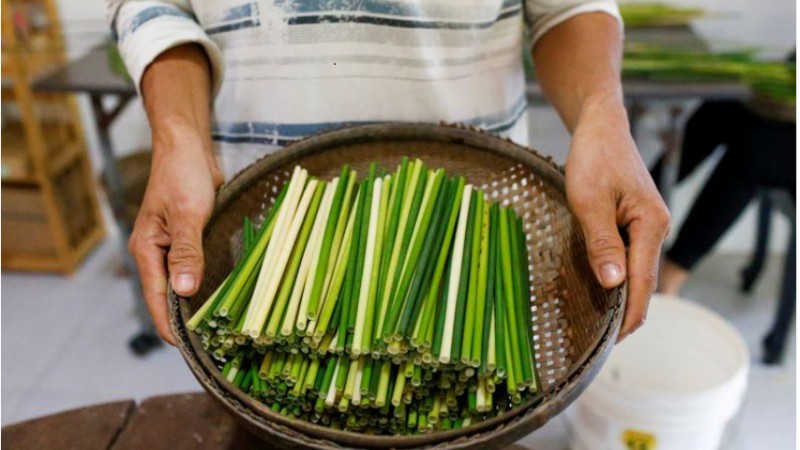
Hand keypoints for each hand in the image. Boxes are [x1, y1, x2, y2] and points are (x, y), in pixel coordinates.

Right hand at [128, 128, 222, 344]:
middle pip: (168, 296)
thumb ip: (187, 252)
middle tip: (212, 343)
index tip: (189, 348)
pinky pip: (195, 268)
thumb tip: (184, 290)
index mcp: (148, 250)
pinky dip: (206, 283)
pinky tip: (224, 295)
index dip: (170, 325)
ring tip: (220, 328)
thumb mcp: (188, 214)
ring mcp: (173, 247)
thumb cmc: (183, 175)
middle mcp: (157, 253)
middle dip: (185, 320)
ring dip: (197, 303)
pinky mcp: (190, 240)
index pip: (157, 298)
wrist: (187, 147)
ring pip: (183, 284)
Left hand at [565, 94, 669, 340]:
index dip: (629, 315)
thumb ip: (602, 242)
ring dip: (618, 296)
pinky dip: (615, 276)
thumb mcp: (589, 201)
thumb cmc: (594, 157)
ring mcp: (646, 225)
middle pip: (642, 282)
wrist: (600, 126)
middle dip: (624, 312)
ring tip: (594, 322)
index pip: (643, 283)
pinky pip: (628, 257)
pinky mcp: (633, 221)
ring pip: (635, 271)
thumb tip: (614, 284)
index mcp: (651, 225)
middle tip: (597, 340)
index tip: (613, 342)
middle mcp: (655, 228)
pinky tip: (597, 288)